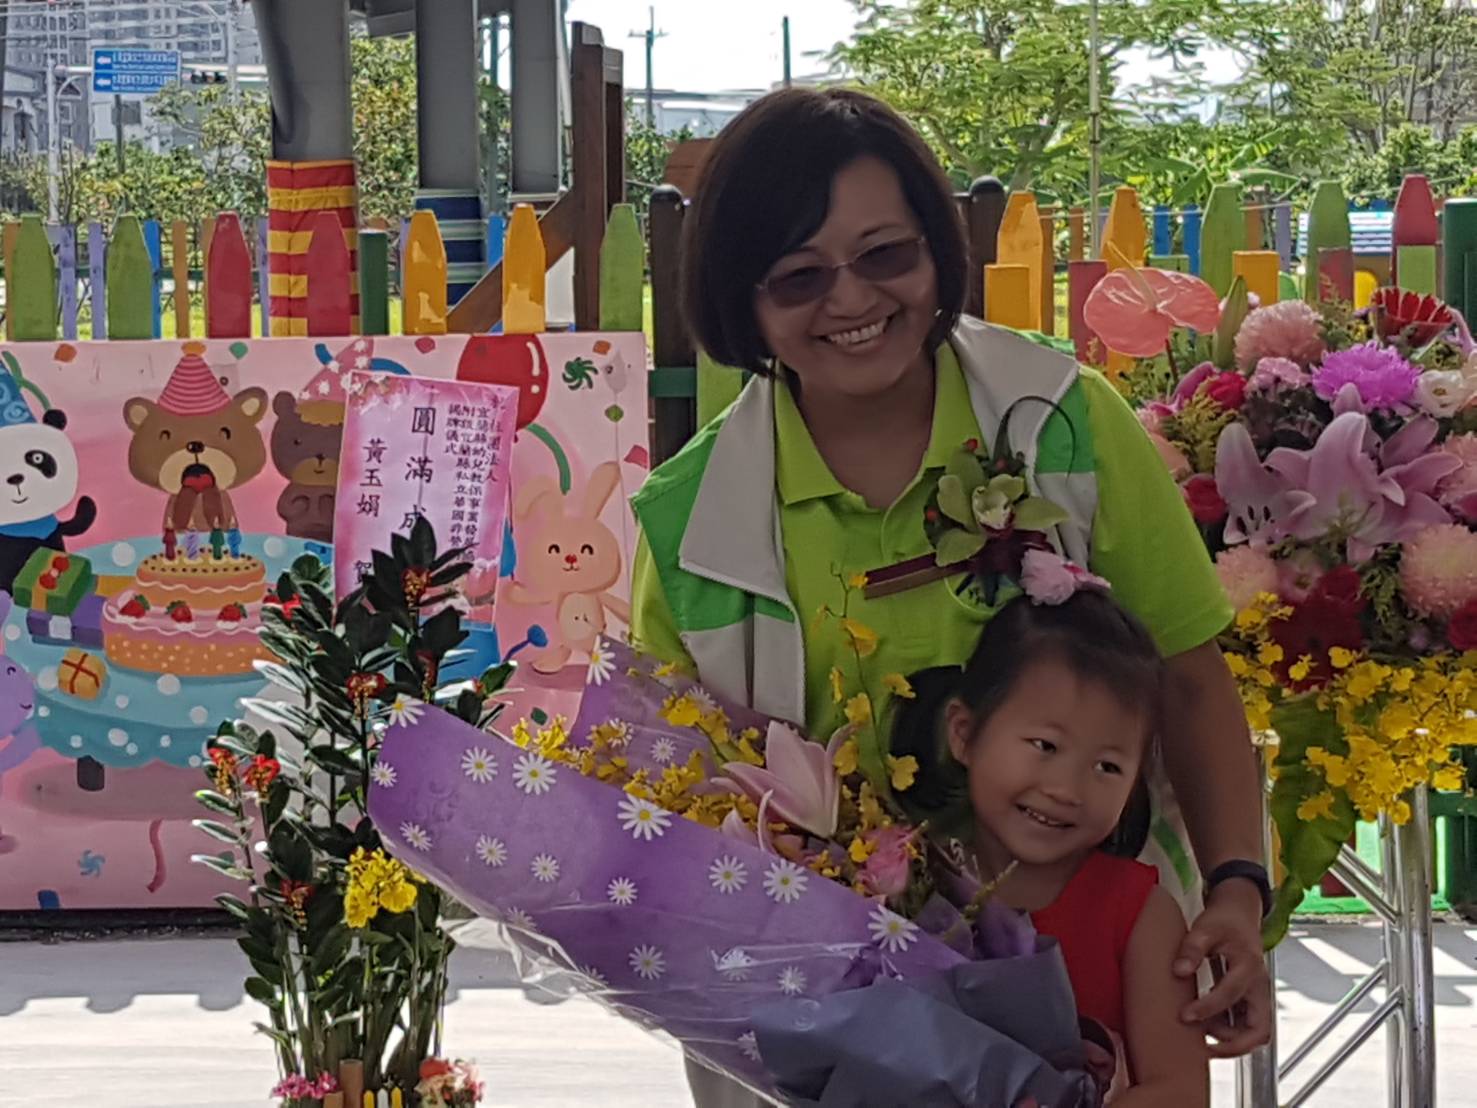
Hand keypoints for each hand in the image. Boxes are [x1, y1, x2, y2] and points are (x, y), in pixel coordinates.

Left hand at [1173, 878, 1271, 1056]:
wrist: (1238, 913)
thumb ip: (1192, 948)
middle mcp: (1258, 985)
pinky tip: (1207, 1029)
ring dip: (1233, 1040)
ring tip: (1203, 1039)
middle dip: (1236, 1044)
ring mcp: (1257, 994)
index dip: (1208, 1008)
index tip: (1185, 1015)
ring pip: (1256, 1031)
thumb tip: (1179, 971)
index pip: (1230, 994)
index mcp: (1248, 965)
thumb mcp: (1205, 927)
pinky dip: (1231, 1032)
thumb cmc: (1223, 920)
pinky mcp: (1251, 998)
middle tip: (1208, 1050)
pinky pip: (1247, 1024)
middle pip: (1260, 1028)